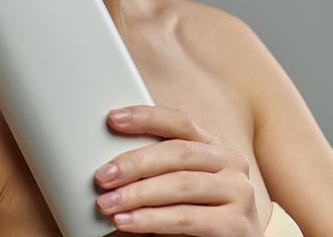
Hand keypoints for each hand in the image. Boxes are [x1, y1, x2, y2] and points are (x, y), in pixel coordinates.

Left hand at [94, 105, 263, 235]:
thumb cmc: (198, 218)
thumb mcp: (179, 187)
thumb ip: (159, 170)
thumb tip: (112, 163)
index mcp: (214, 147)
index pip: (179, 122)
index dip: (146, 117)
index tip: (113, 118)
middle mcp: (231, 163)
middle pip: (177, 152)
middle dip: (135, 163)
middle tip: (102, 175)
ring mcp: (239, 193)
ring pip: (180, 185)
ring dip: (137, 194)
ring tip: (108, 203)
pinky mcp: (237, 226)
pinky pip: (186, 217)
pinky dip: (151, 220)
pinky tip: (127, 221)